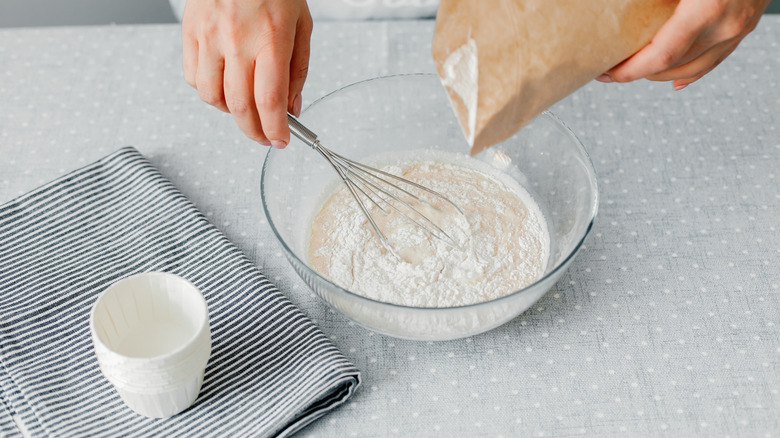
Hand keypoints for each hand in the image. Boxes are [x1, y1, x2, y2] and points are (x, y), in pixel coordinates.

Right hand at [182, 0, 312, 146]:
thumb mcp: (301, 26)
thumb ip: (297, 70)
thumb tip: (291, 109)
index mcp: (271, 38)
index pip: (270, 99)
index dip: (275, 128)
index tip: (281, 141)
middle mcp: (237, 40)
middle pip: (239, 106)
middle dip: (254, 131)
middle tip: (264, 137)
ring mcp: (209, 36)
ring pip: (211, 97)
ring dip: (230, 112)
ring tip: (245, 107)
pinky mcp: (190, 32)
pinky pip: (193, 78)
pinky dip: (208, 91)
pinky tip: (224, 85)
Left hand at [597, 0, 769, 89]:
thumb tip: (616, 2)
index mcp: (706, 9)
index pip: (660, 56)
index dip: (630, 70)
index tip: (607, 73)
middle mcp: (725, 26)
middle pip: (673, 67)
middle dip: (638, 72)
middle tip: (612, 68)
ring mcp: (738, 29)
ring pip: (692, 68)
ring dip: (660, 74)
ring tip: (635, 70)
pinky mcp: (745, 27)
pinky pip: (715, 60)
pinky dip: (690, 73)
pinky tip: (673, 80)